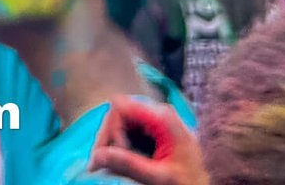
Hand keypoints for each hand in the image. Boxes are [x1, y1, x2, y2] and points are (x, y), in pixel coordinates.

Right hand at [88, 96, 207, 184]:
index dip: (111, 130)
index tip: (113, 155)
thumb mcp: (158, 178)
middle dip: (108, 139)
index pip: (121, 107)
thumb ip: (129, 165)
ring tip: (106, 167)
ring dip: (112, 144)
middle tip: (98, 165)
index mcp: (163, 118)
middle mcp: (159, 113)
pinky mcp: (155, 130)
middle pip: (119, 115)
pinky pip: (129, 131)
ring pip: (121, 123)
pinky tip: (118, 163)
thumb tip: (97, 155)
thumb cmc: (187, 184)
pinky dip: (120, 147)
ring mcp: (157, 120)